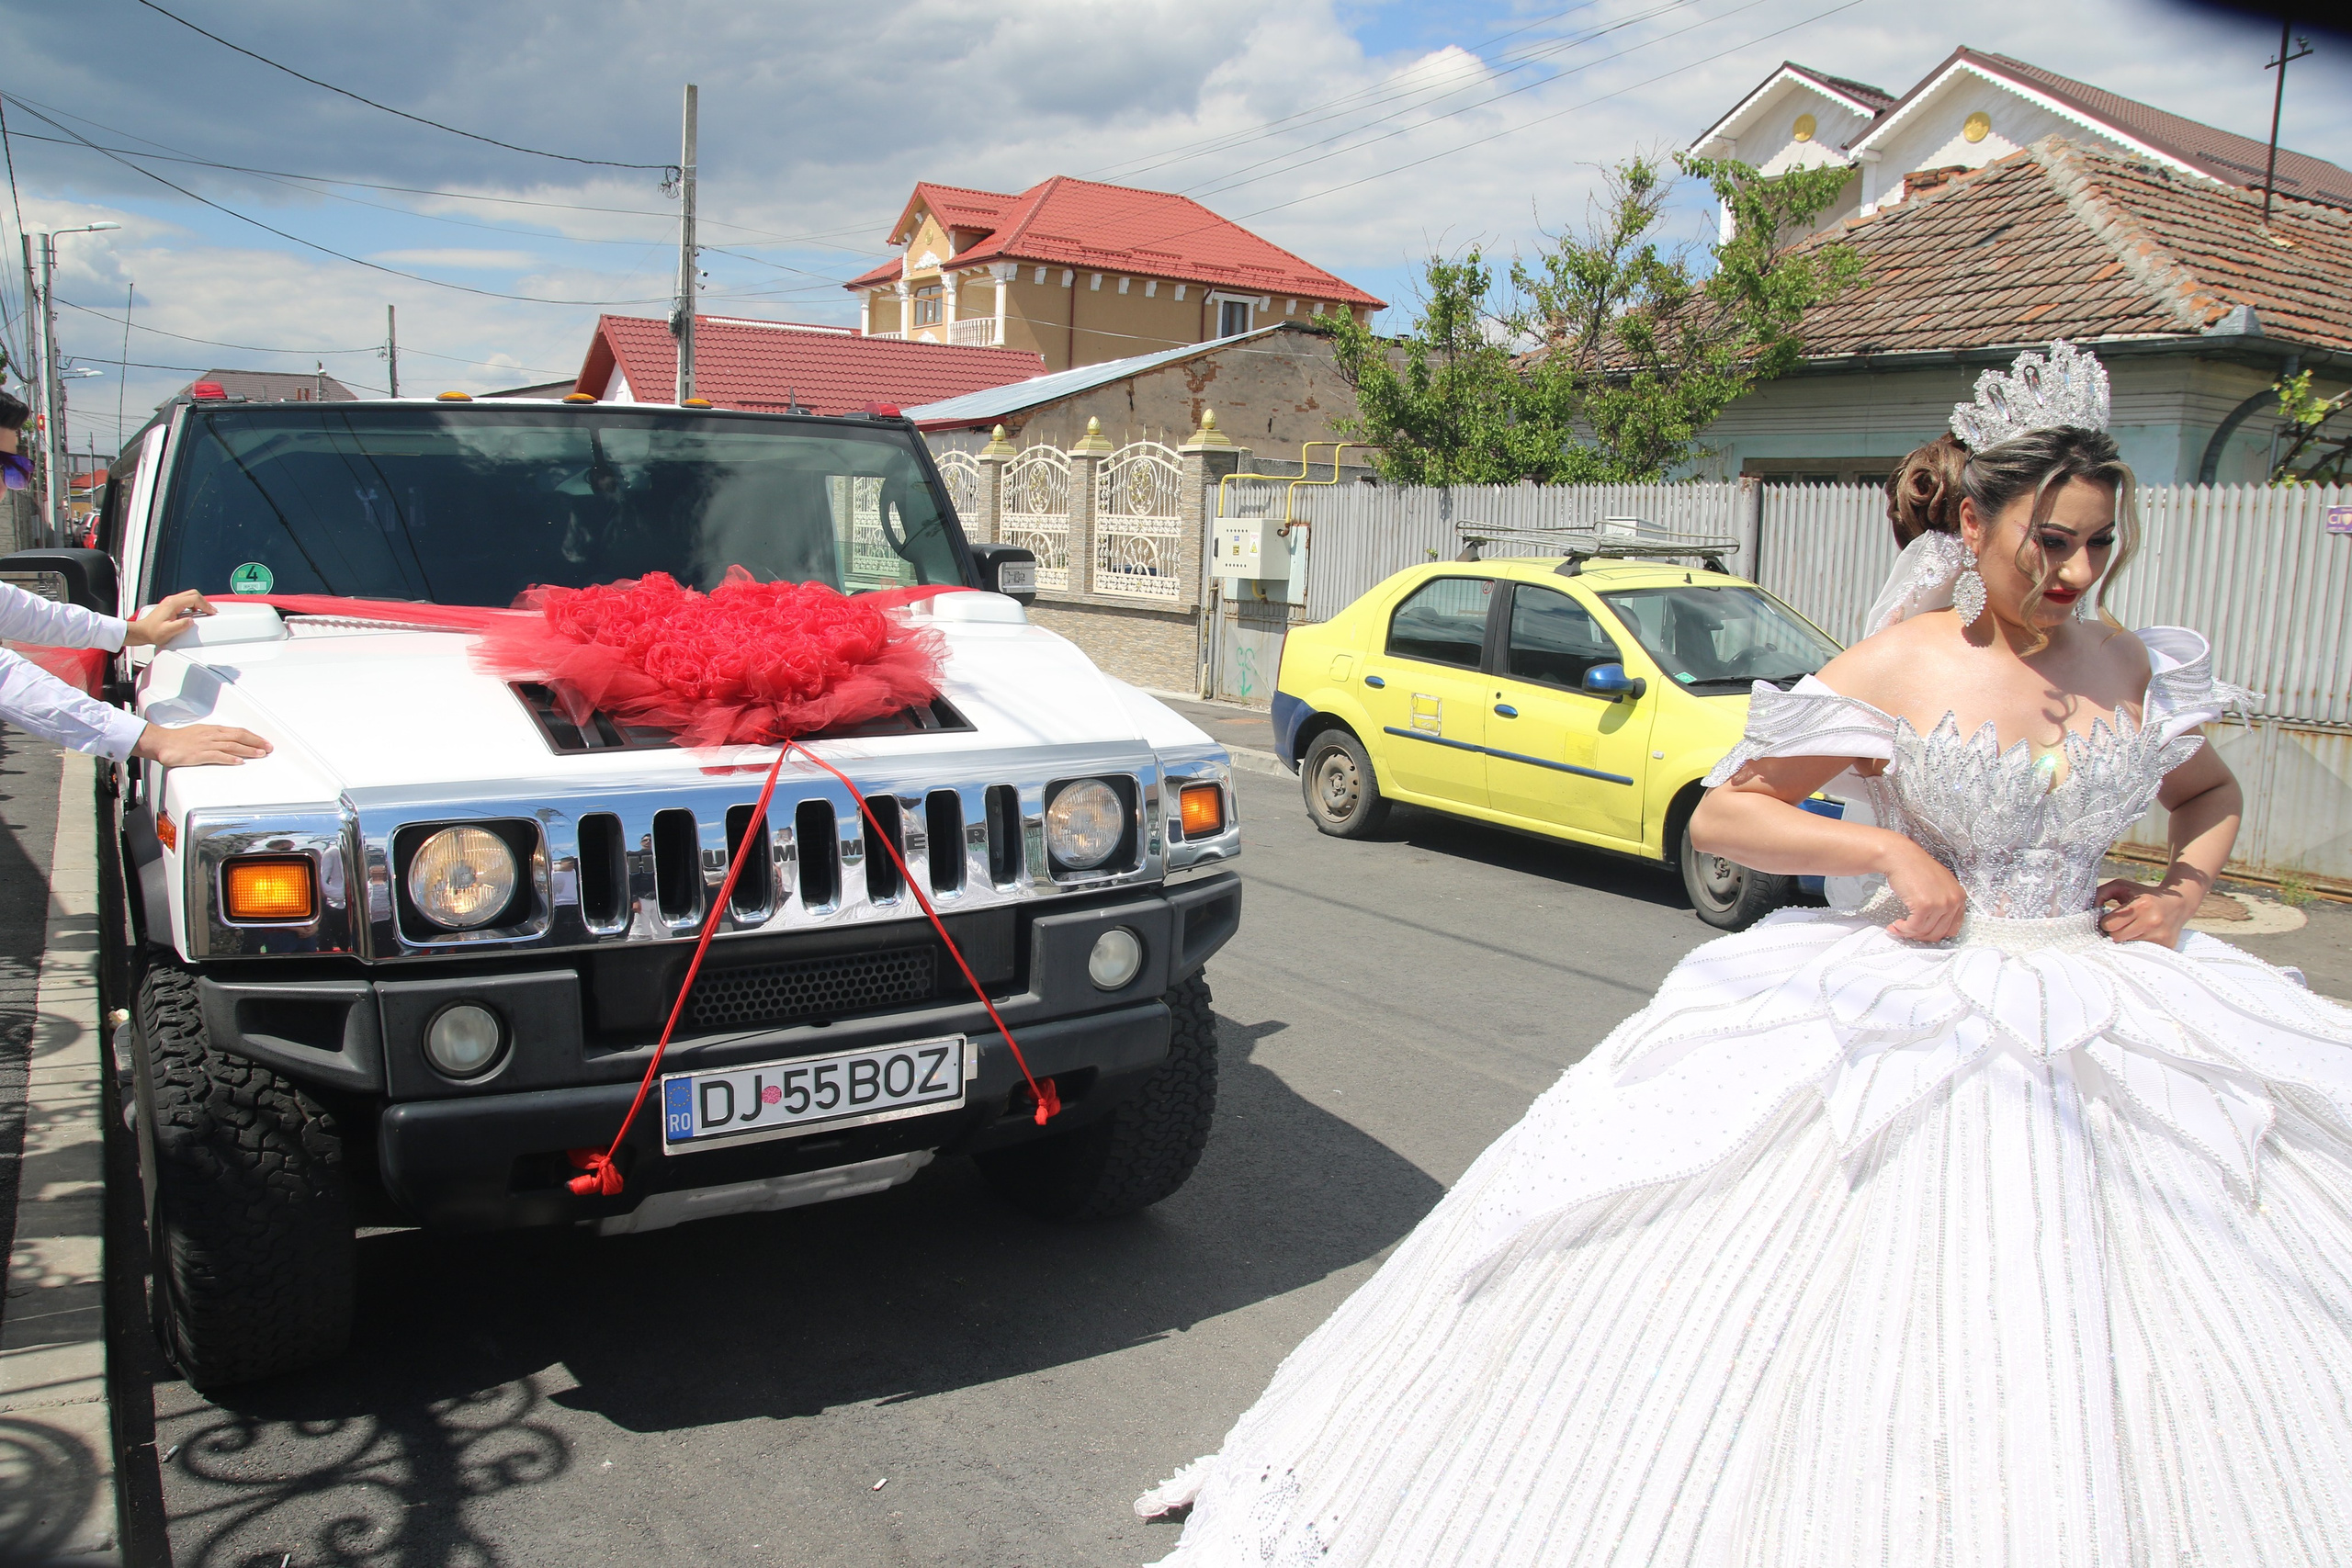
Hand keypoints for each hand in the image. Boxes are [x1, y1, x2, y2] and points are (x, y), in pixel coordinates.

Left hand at [123, 589, 216, 647]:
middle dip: (204, 602)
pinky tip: (195, 612)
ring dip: (199, 602)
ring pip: (190, 595)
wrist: (142, 631)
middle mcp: (172, 600)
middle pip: (193, 593)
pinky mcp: (171, 605)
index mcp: (172, 604)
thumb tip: (191, 621)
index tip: (211, 612)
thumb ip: (181, 625)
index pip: (194, 599)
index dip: (205, 605)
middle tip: (210, 611)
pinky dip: (194, 604)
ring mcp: (171, 601)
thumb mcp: (168, 631)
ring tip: (205, 611)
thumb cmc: (152, 632)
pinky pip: (186, 600)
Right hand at [131, 722, 271, 767]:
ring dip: (247, 750)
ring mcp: (205, 744)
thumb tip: (229, 742)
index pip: (238, 731)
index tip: (264, 742)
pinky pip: (216, 756)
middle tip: (268, 748)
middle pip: (238, 737)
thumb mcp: (200, 733)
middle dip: (256, 742)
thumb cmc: (179, 739)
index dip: (253, 737)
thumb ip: (215, 737)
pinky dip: (229, 759)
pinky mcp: (198, 754)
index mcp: (213, 730)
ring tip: (260, 754)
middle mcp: (211, 735)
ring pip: (231, 746)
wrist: (161, 742)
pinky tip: (239, 762)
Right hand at [1881, 840, 1966, 941]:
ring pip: (1925, 931)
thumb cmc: (1916, 868)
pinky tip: (1896, 923)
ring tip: (1898, 927)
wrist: (1901, 857)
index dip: (1934, 933)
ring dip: (1908, 932)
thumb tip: (1934, 925)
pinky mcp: (1925, 905)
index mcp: (1959, 896)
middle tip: (1907, 932)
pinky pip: (1914, 927)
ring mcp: (1940, 903)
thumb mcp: (1939, 885)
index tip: (1921, 932)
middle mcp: (1954, 900)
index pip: (1952, 928)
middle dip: (1919, 936)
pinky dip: (1903, 929)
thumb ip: (1942, 903)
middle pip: (1938, 933)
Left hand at [2097, 877, 2195, 947]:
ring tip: (2134, 928)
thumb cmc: (2144, 895)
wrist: (2177, 904)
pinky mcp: (2165, 946)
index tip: (2111, 918)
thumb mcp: (2123, 887)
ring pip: (2127, 945)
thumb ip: (2101, 893)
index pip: (2109, 924)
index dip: (2106, 922)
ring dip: (2126, 938)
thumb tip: (2088, 908)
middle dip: (2115, 931)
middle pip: (2116, 937)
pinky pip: (2140, 951)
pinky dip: (2137, 945)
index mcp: (2141, 905)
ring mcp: (2159, 936)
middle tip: (2122, 924)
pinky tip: (2142, 935)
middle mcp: (2152, 921)